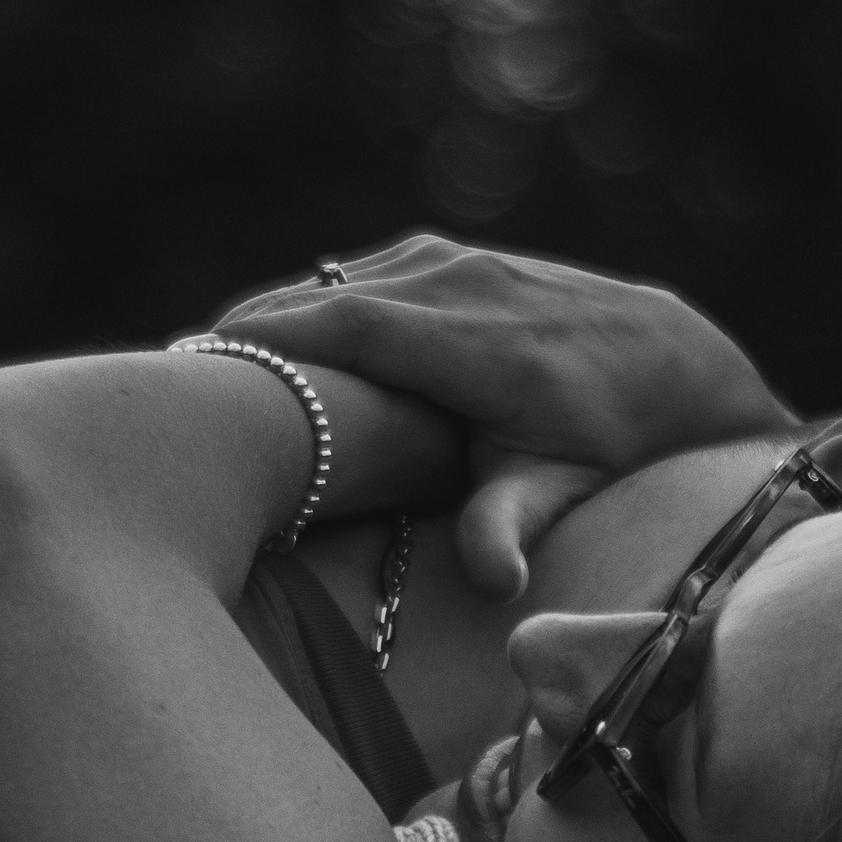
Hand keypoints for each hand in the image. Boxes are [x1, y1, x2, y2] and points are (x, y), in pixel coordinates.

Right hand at [215, 235, 794, 600]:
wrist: (673, 367)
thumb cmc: (612, 447)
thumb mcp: (564, 487)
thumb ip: (514, 524)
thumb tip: (496, 584)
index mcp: (476, 343)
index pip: (348, 327)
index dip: (270, 341)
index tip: (197, 365)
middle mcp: (462, 284)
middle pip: (325, 294)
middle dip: (249, 330)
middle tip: (168, 374)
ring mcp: (456, 261)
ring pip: (337, 279)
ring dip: (274, 316)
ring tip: (207, 364)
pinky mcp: (450, 258)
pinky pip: (360, 274)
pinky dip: (313, 303)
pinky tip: (272, 344)